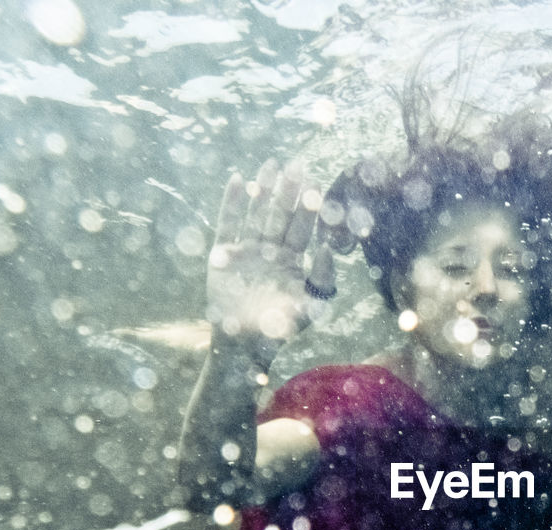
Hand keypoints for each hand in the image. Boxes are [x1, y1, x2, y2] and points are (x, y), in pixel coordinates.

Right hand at [205, 158, 336, 368]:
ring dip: (263, 190)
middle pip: (281, 215)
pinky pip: (228, 222)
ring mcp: (247, 250)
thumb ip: (323, 280)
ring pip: (256, 213)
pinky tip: (237, 178)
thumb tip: (327, 248)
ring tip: (270, 164)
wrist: (243, 343)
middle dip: (289, 191)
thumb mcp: (309, 307)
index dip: (308, 207)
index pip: (302, 228)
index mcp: (292, 261)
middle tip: (297, 163)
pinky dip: (231, 202)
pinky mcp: (224, 253)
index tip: (315, 183)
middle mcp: (271, 251)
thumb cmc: (279, 328)